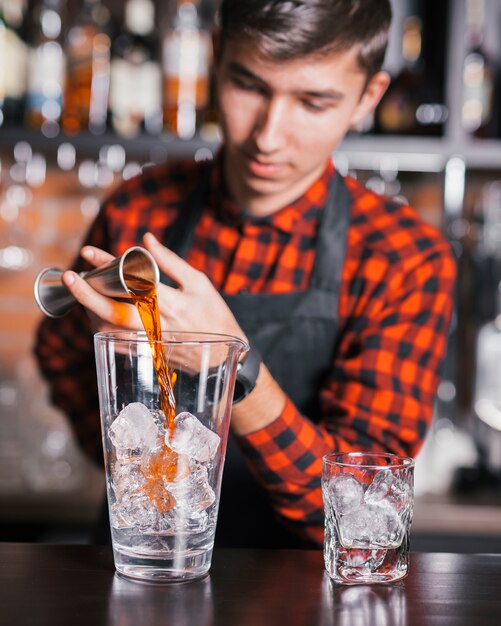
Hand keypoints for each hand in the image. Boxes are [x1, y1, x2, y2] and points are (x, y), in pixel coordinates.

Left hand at [62, 233, 246, 342]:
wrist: (223, 357)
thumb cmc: (215, 315)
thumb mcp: (199, 283)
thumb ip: (171, 261)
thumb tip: (146, 239)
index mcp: (172, 304)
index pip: (133, 281)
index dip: (108, 265)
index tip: (89, 252)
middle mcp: (158, 325)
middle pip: (114, 311)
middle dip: (87, 294)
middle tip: (70, 277)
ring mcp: (150, 342)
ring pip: (111, 328)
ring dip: (91, 309)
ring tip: (85, 290)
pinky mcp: (146, 353)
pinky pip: (116, 340)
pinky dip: (102, 324)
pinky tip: (98, 310)